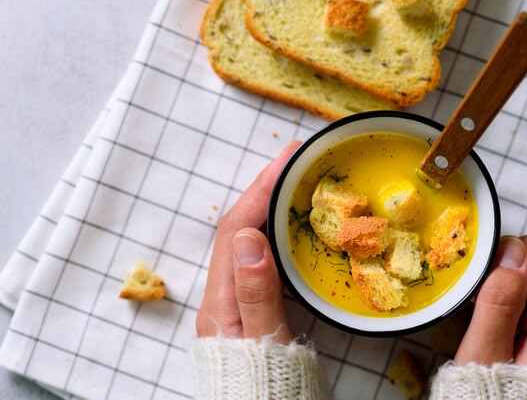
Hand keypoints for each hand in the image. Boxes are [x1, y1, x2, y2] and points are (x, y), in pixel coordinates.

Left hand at [196, 141, 300, 343]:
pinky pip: (258, 254)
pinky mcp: (248, 303)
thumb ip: (255, 293)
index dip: (260, 189)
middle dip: (263, 188)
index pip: (236, 228)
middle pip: (238, 226)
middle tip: (295, 161)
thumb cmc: (263, 386)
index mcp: (221, 299)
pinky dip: (273, 230)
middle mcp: (222, 293)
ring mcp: (234, 297)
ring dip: (268, 204)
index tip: (286, 160)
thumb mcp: (264, 343)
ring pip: (246, 238)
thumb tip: (250, 236)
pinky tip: (291, 224)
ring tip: (295, 181)